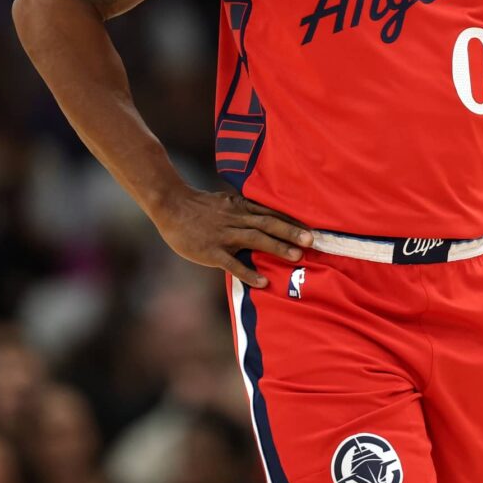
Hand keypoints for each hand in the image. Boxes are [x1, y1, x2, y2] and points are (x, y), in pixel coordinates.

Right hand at [151, 187, 312, 288]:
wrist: (170, 205)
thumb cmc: (197, 206)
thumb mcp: (224, 201)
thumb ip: (243, 208)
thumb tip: (262, 214)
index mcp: (240, 207)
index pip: (270, 213)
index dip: (291, 221)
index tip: (312, 228)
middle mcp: (236, 219)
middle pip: (268, 224)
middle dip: (291, 232)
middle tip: (312, 240)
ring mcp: (224, 235)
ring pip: (254, 239)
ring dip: (276, 247)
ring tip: (297, 257)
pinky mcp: (211, 251)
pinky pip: (232, 263)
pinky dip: (248, 272)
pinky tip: (263, 282)